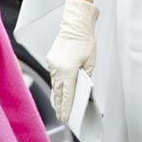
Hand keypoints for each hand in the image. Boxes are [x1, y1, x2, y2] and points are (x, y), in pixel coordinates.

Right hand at [46, 0, 98, 122]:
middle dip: (60, 105)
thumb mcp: (90, 62)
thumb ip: (85, 77)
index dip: (66, 108)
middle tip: (62, 116)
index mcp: (69, 70)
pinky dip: (56, 83)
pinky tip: (58, 89)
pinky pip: (53, 75)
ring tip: (60, 106)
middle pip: (58, 92)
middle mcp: (58, 68)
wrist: (75, 24)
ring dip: (58, 95)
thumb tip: (82, 88)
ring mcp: (53, 64)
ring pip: (54, 84)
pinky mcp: (51, 59)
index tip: (65, 117)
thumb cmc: (85, 40)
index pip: (67, 95)